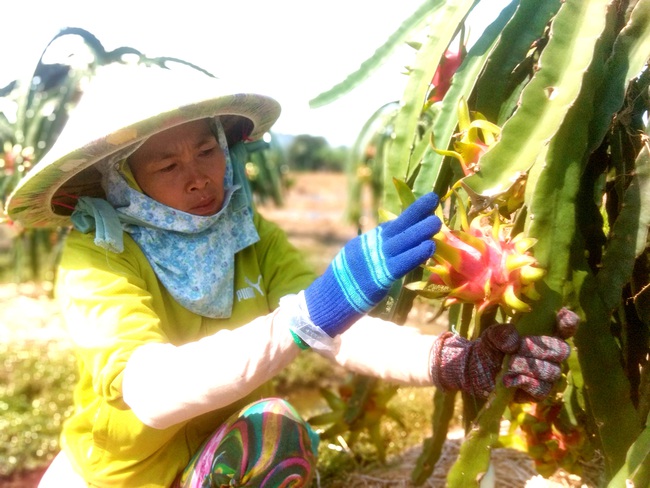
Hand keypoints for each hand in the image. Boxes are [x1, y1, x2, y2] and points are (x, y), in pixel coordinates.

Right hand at [303, 192, 440, 336]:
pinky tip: (429, 247)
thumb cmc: (344, 285)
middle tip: (433, 198)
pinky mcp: (380, 277)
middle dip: (416, 213)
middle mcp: (371, 247)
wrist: (328, 300)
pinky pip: (402, 263)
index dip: (408, 214)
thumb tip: (389, 243)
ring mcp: (375, 260)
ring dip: (420, 231)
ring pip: (402, 242)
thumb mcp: (357, 260)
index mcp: (366, 242)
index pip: (390, 226)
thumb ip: (373, 251)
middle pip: (397, 227)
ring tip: (437, 221)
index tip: (423, 203)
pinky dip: (416, 254)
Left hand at [430, 309, 576, 400]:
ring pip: (551, 371)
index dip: (568, 321)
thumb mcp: (491, 335)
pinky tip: (509, 380)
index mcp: (543, 336)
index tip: (562, 317)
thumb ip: (501, 333)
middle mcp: (549, 355)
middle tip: (518, 350)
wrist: (475, 369)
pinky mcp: (536, 393)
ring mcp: (545, 375)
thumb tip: (515, 342)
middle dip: (540, 349)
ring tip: (508, 366)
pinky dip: (525, 383)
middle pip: (562, 351)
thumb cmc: (489, 347)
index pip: (565, 327)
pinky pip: (542, 389)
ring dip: (527, 367)